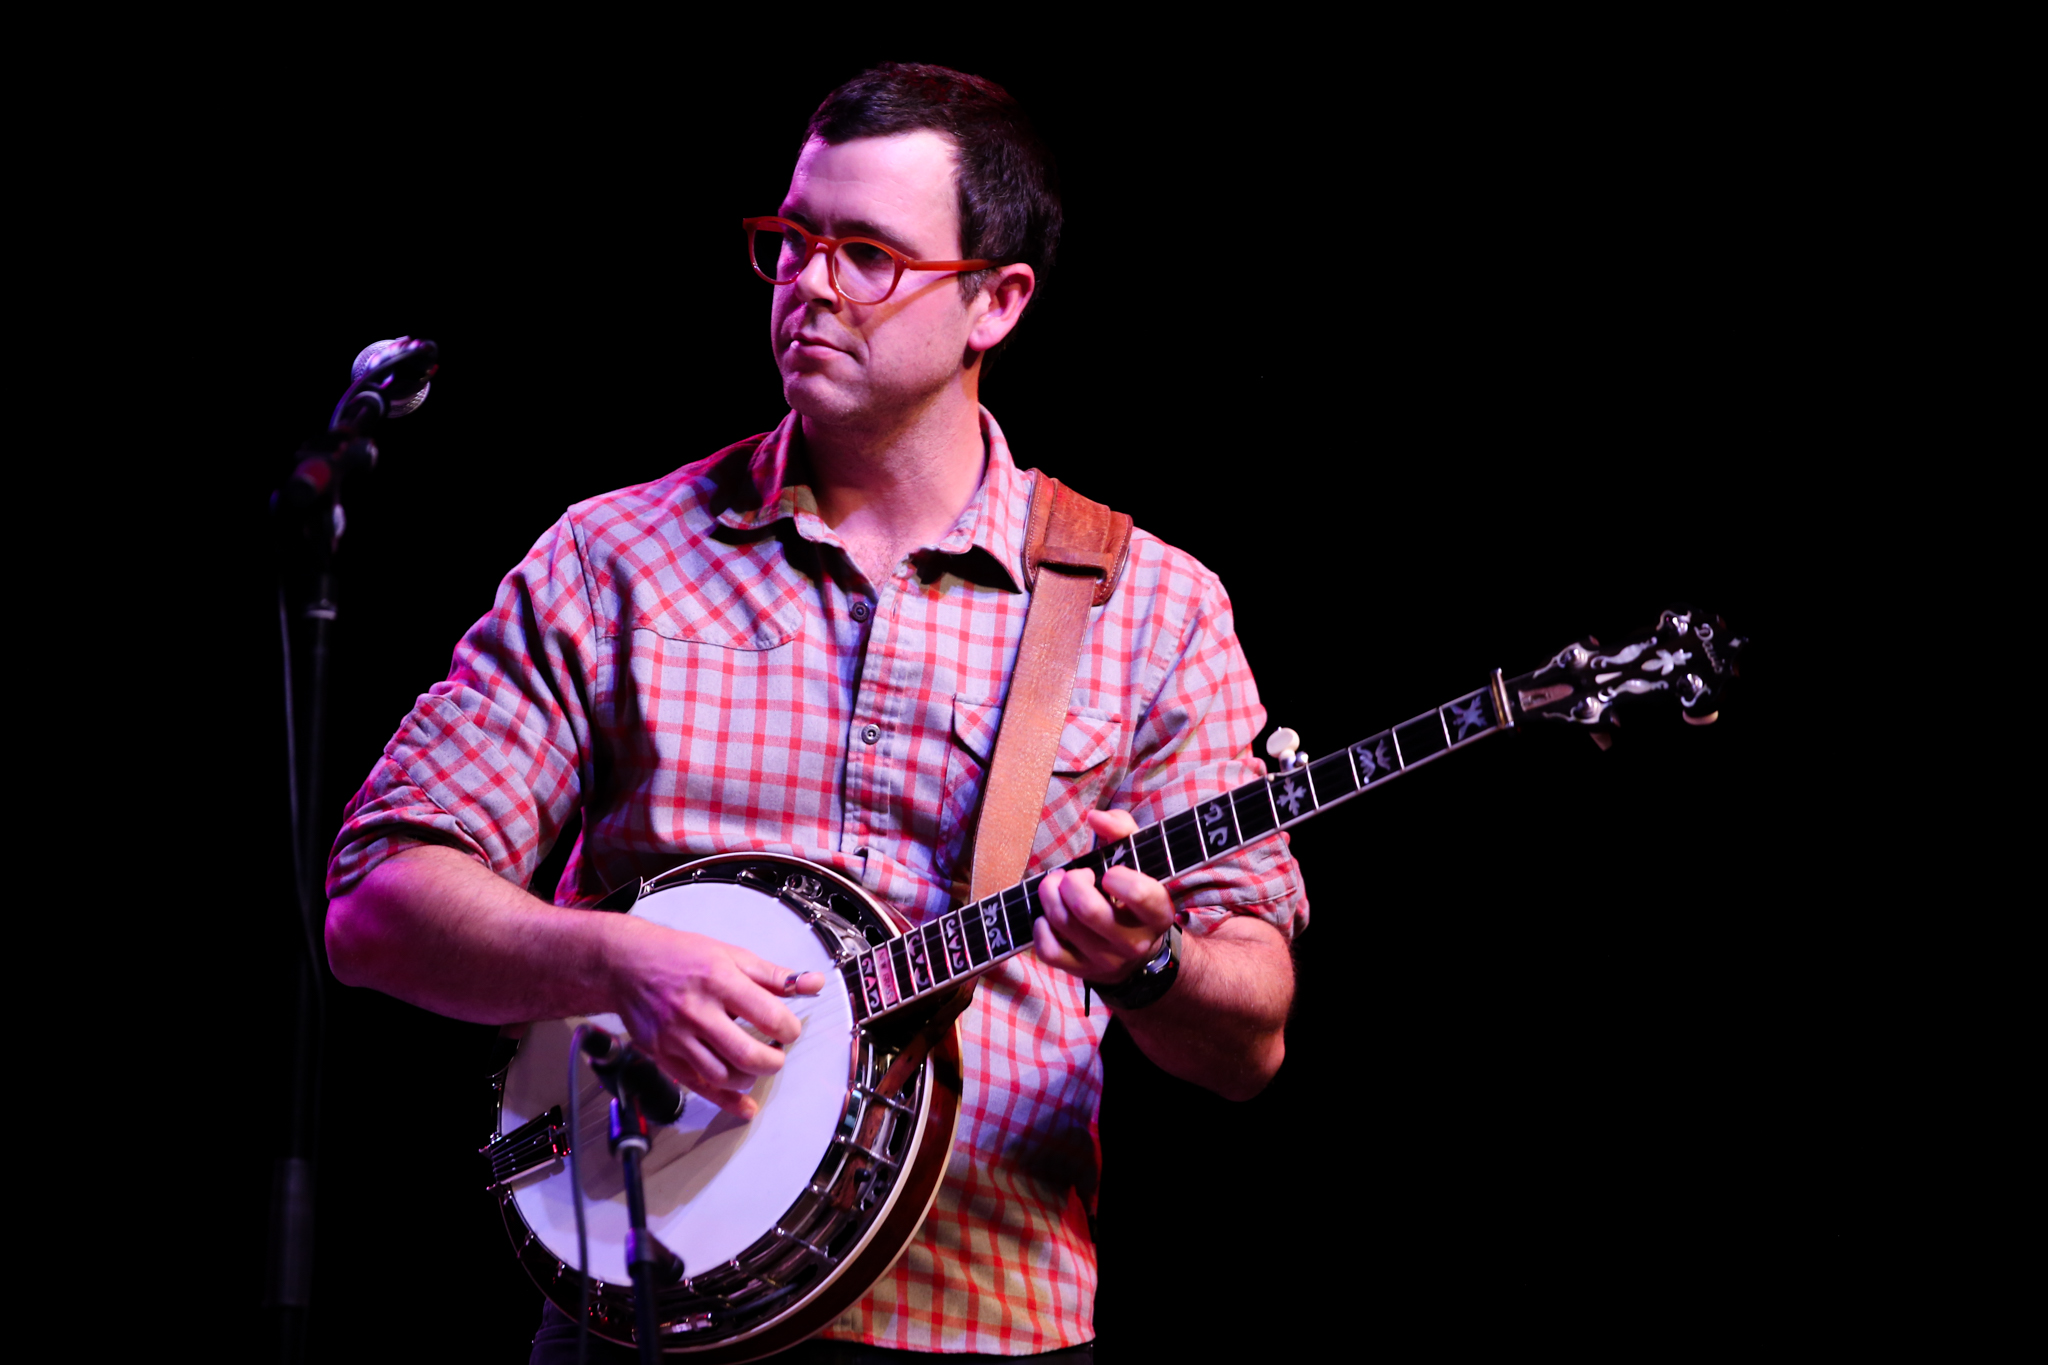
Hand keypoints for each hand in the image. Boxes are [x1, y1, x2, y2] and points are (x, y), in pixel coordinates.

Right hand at [608, 918, 824, 1118]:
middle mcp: (697, 1012)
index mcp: (719, 981)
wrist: (627, 964)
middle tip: (778, 1053)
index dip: (790, 1029)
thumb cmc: (679, 955)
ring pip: (724, 1075)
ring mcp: (677, 1037)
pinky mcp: (664, 1055)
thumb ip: (774, 975)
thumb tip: (813, 983)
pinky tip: (744, 1105)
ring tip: (756, 1064)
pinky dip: (726, 1101)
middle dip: (774, 1061)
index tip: (790, 1029)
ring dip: (750, 1077)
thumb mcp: (731, 954)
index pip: (769, 1016)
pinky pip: (698, 1087)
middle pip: (747, 1054)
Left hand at [1033, 809, 1175, 985]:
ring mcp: (1105, 960)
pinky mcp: (1080, 971)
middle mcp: (1134, 943)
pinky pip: (1049, 950)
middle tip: (1073, 875)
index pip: (1140, 894)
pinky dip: (1041, 927)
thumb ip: (1122, 830)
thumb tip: (1095, 817)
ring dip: (1050, 895)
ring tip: (1055, 884)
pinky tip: (1048, 915)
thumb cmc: (1133, 896)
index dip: (1118, 877)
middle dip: (1072, 882)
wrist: (1136, 954)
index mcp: (1157, 914)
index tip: (1108, 872)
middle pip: (1089, 910)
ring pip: (1064, 925)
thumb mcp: (1138, 861)